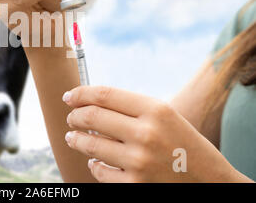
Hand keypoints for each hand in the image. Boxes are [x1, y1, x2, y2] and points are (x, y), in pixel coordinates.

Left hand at [63, 86, 248, 181]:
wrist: (211, 183)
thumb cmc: (182, 144)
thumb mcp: (165, 116)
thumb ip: (130, 108)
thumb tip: (89, 102)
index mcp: (155, 110)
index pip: (105, 95)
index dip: (81, 94)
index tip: (69, 96)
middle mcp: (146, 133)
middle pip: (92, 117)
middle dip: (74, 116)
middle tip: (70, 118)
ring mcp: (139, 161)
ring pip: (90, 144)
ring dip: (75, 139)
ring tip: (72, 137)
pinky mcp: (134, 185)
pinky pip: (99, 170)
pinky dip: (93, 164)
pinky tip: (94, 160)